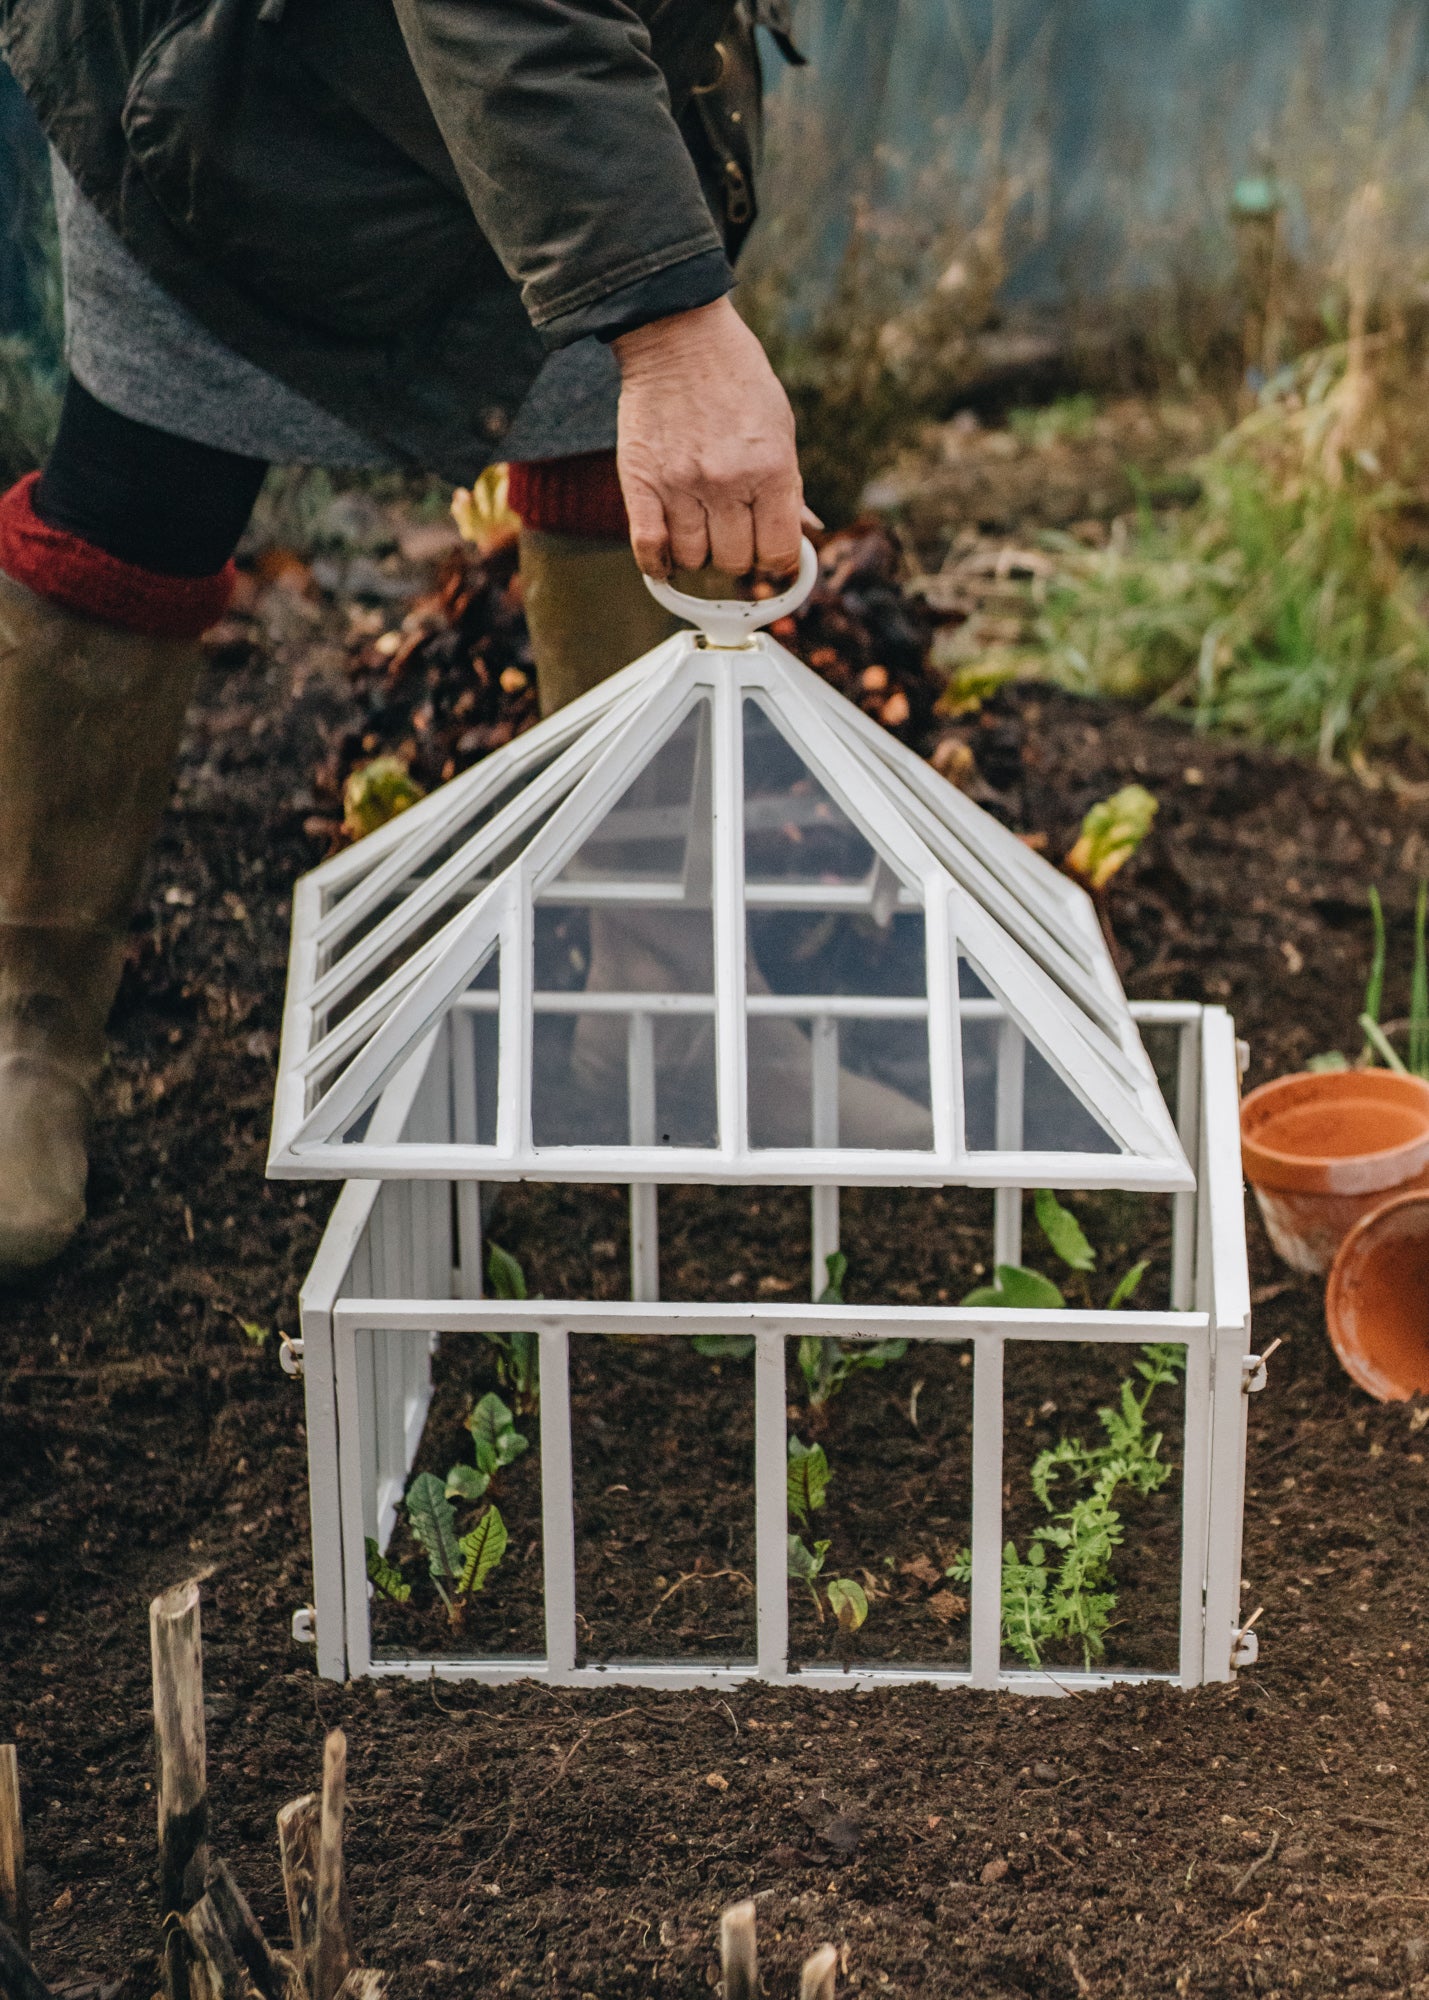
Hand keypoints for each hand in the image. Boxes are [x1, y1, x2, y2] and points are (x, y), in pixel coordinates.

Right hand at [613, 296, 813, 580]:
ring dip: (698, 551)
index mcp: (771, 469)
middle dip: (737, 552)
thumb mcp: (780, 427)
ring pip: (694, 559)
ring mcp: (681, 485)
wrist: (678, 334)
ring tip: (698, 523)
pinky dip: (659, 563)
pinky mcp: (641, 482)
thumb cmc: (736, 380)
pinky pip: (649, 551)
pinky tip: (667, 556)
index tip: (769, 553)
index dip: (777, 561)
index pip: (778, 554)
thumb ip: (790, 486)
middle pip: (735, 562)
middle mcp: (727, 482)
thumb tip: (808, 533)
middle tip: (731, 527)